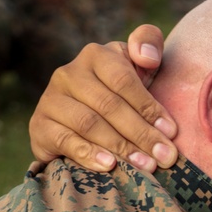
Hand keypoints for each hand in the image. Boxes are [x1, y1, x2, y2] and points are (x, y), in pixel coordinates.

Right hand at [29, 25, 177, 172]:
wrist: (81, 123)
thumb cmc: (124, 92)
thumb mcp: (139, 66)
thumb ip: (149, 45)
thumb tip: (147, 57)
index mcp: (97, 55)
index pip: (124, 80)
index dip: (149, 106)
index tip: (171, 131)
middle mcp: (69, 73)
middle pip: (110, 105)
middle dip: (142, 134)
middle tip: (164, 157)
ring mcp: (50, 99)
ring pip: (89, 124)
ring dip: (121, 147)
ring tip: (145, 165)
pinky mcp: (40, 125)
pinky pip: (65, 140)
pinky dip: (89, 154)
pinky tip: (109, 166)